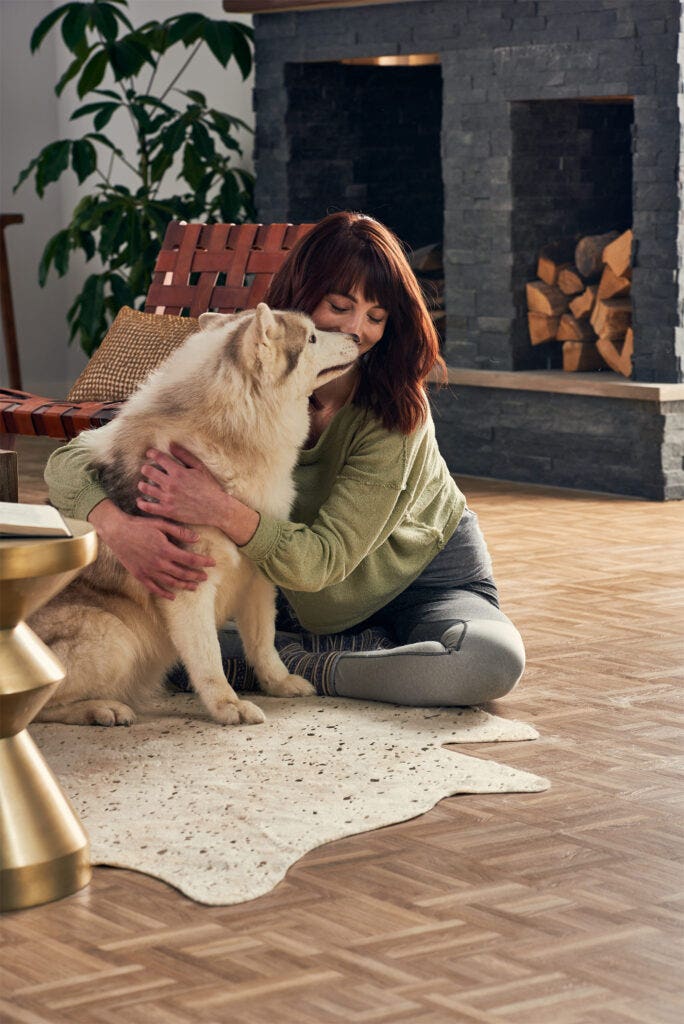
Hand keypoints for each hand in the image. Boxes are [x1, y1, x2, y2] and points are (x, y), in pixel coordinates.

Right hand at [88, 499, 214, 599]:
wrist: (116, 532)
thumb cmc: (139, 526)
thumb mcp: (160, 524)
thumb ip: (179, 532)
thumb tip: (197, 538)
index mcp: (165, 549)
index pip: (190, 559)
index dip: (203, 562)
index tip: (212, 563)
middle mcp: (158, 563)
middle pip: (182, 573)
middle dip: (196, 576)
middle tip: (205, 577)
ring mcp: (148, 571)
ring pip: (171, 582)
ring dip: (184, 585)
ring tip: (194, 586)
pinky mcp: (139, 575)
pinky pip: (154, 588)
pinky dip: (164, 594)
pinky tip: (173, 597)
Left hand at [136, 443, 228, 529]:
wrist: (216, 508)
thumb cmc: (209, 487)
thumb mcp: (199, 468)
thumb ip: (184, 455)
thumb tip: (171, 444)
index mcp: (178, 472)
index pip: (159, 458)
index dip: (152, 453)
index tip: (150, 453)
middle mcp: (171, 484)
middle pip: (148, 471)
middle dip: (145, 469)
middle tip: (146, 470)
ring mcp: (168, 498)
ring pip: (145, 488)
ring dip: (142, 484)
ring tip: (144, 484)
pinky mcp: (167, 511)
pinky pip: (148, 507)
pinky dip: (141, 503)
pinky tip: (141, 500)